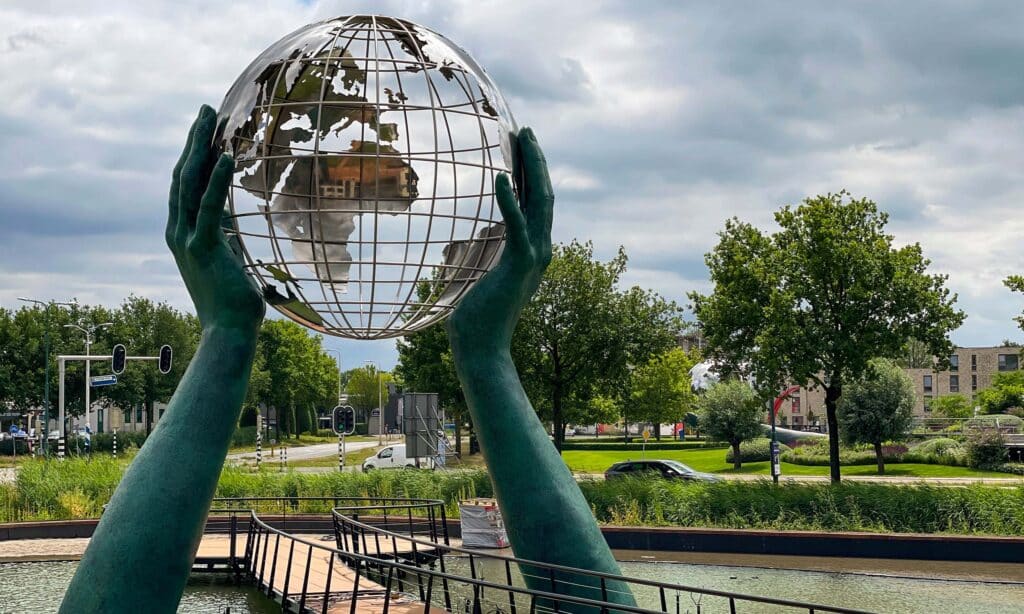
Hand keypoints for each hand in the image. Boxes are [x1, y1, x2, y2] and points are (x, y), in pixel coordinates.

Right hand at [166, 105, 264, 332]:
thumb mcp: (226, 260)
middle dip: (194, 140)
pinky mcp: (204, 247)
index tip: (205, 126)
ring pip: (190, 184)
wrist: (229, 332)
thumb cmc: (232, 300)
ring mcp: (188, 239)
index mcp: (182, 233)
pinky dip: (216, 180)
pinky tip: (224, 156)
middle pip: (183, 175)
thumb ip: (222, 238)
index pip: (185, 184)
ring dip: (201, 149)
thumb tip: (227, 220)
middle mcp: (178, 232)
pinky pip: (209, 207)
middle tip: (205, 109)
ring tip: (210, 120)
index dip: (194, 153)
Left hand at [447, 128, 552, 348]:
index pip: (537, 203)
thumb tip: (478, 237)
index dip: (532, 173)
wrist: (481, 350)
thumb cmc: (476, 320)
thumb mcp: (481, 275)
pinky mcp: (519, 264)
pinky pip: (515, 225)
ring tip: (523, 139)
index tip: (522, 147)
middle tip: (527, 131)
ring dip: (532, 168)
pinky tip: (500, 178)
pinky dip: (509, 200)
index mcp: (532, 252)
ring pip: (540, 202)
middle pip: (545, 195)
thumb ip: (485, 253)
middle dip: (537, 160)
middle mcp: (540, 251)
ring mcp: (533, 257)